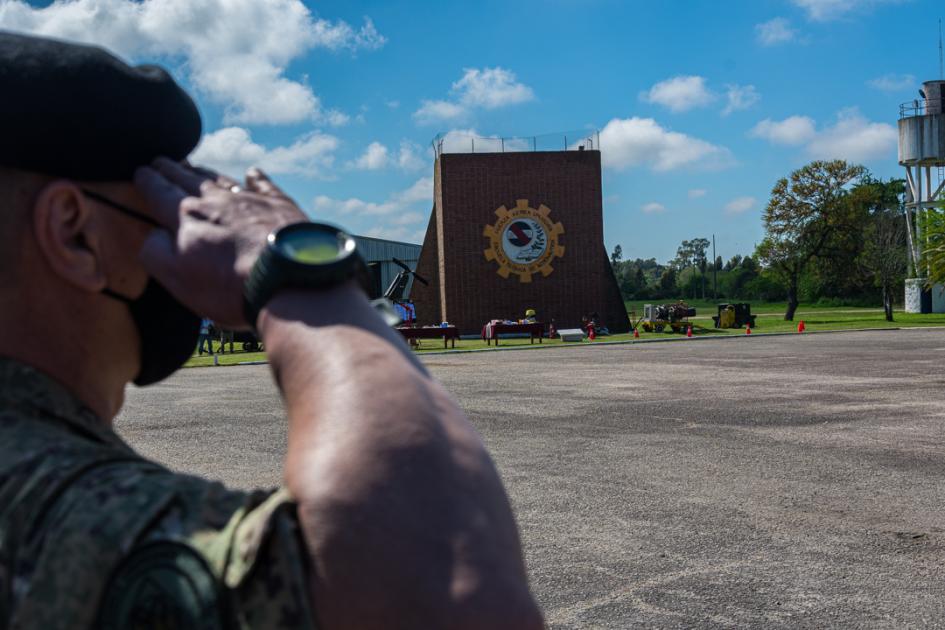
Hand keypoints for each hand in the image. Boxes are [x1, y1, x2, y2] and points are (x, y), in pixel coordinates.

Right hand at [134, 158, 305, 328]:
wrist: (289, 280)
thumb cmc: (230, 286)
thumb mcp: (177, 278)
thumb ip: (156, 252)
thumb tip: (154, 233)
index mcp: (186, 217)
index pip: (159, 192)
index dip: (148, 181)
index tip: (141, 171)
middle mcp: (216, 201)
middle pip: (187, 180)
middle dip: (171, 170)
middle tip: (161, 161)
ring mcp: (250, 201)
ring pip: (220, 180)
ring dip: (203, 173)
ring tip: (193, 167)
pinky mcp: (280, 206)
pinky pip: (264, 185)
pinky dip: (256, 179)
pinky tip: (252, 174)